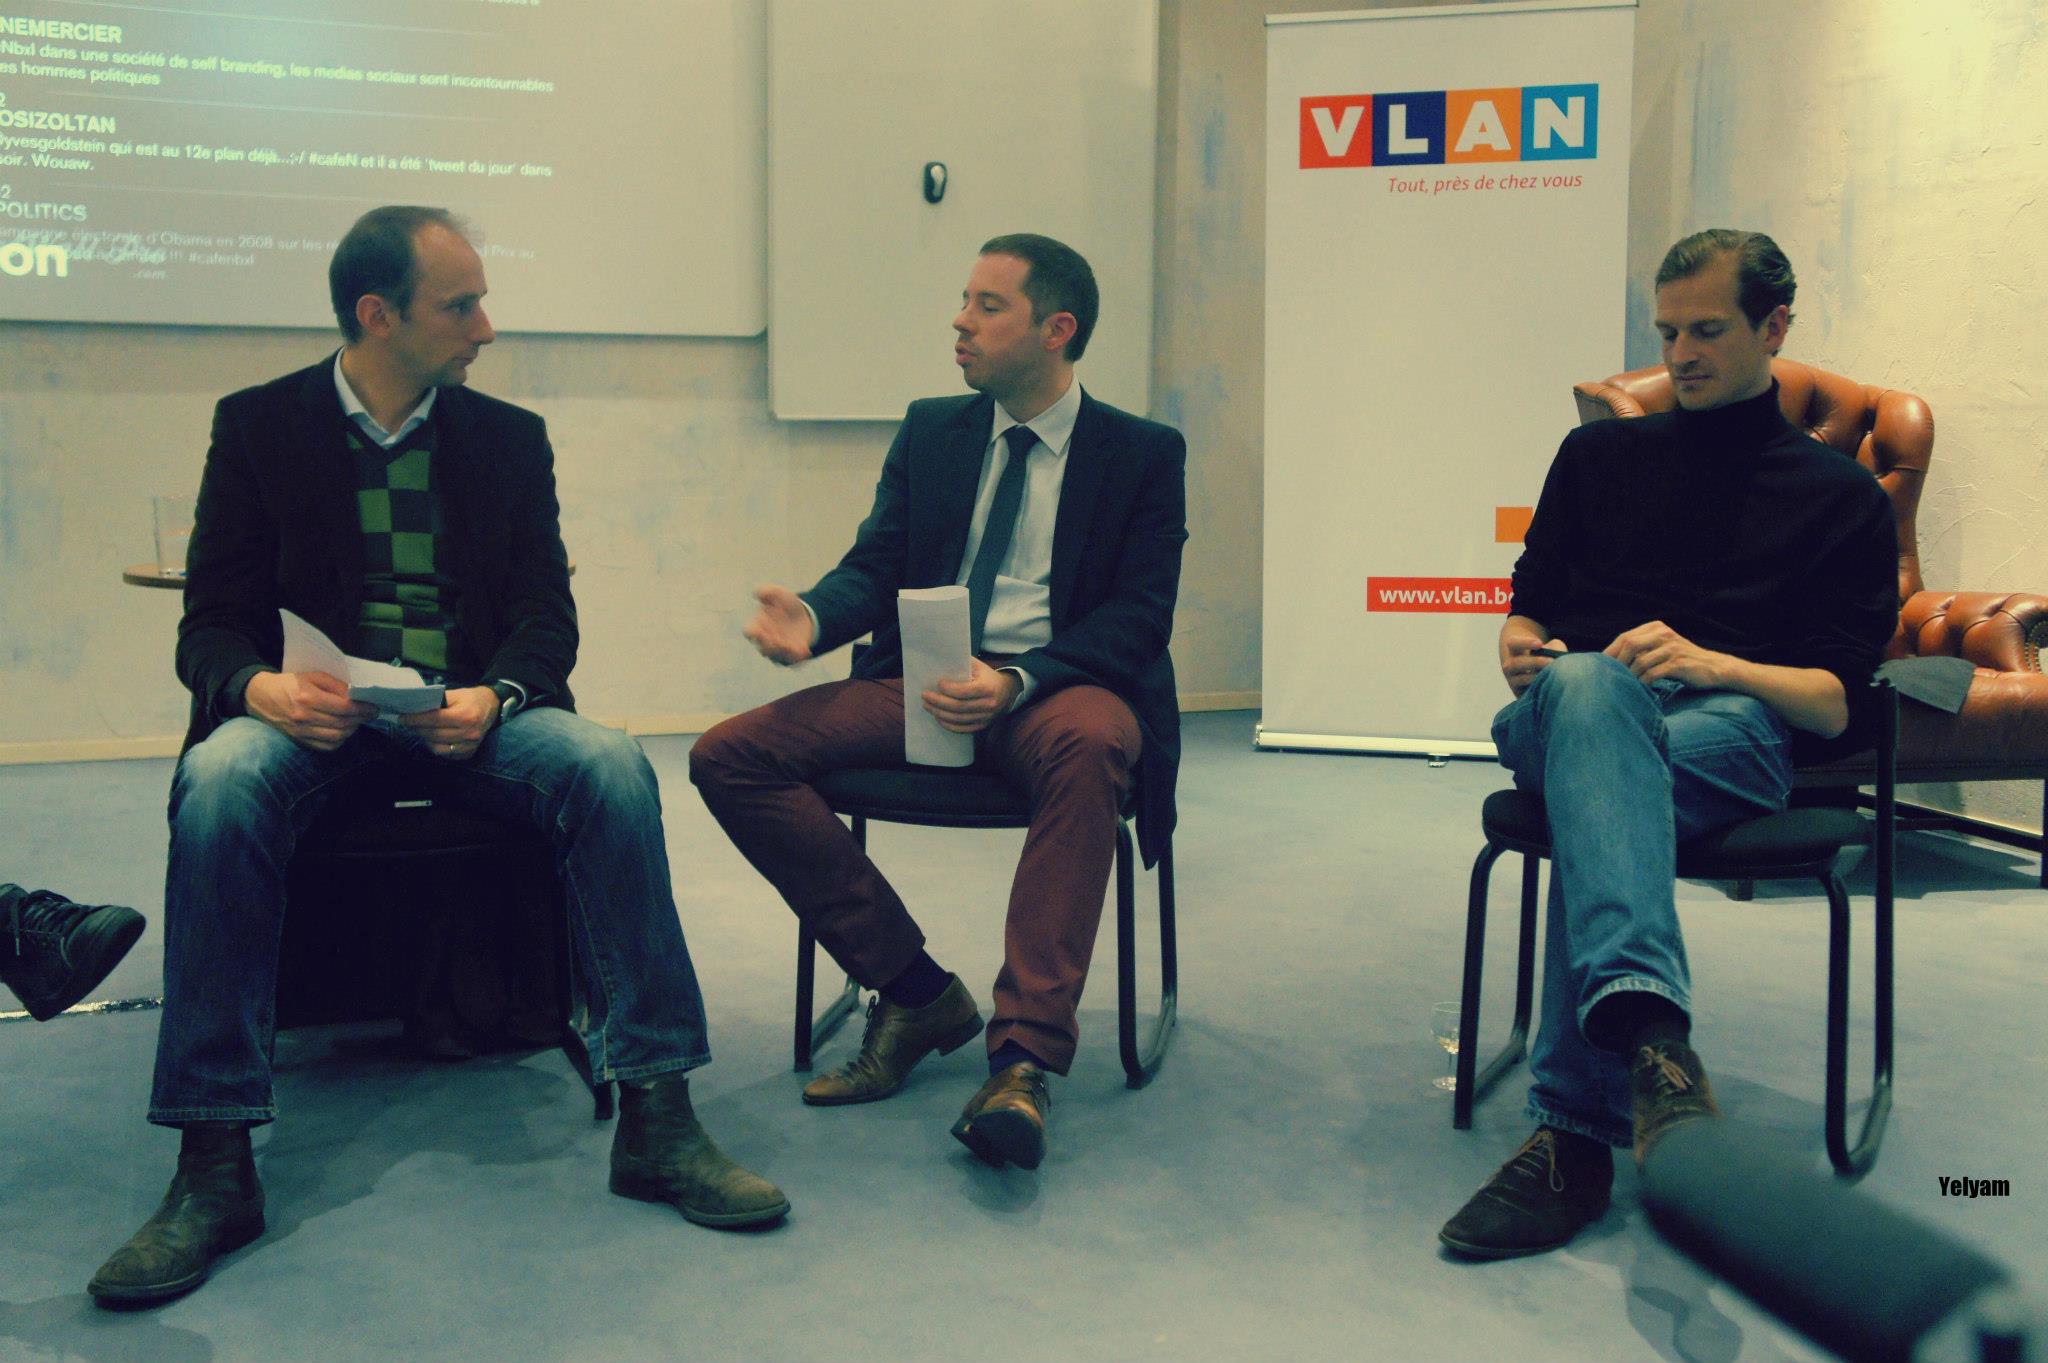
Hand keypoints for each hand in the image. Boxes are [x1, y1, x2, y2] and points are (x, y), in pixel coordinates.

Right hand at [244, 671, 378, 751]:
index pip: (344, 708)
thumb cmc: (288, 683)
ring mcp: (300, 732)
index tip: (374, 707)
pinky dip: (339, 741)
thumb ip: (335, 685)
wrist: (259, 696)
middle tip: (370, 714)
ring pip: (336, 737)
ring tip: (357, 721)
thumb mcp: (312, 676)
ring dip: (352, 730)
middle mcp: (304, 717)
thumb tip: (356, 696)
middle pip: (342, 724)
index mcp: (307, 697)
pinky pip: (326, 747)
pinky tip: (343, 731)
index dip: (362, 709)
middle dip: (360, 719)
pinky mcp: (298, 740)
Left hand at [398, 686, 500, 760]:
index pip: (434, 719)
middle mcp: (469, 733)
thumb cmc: (471, 698)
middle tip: (408, 723)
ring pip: (438, 748)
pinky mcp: (469, 753)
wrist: (493, 706)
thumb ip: (437, 700)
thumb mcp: (456, 693)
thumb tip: (415, 708)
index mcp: (465, 716)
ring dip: (425, 739)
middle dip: (417, 728)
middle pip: (434, 734)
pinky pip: (446, 754)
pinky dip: (437, 747)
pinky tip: (434, 738)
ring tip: (421, 730)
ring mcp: (470, 746)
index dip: (415, 719)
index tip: (402, 718)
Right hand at [743, 584, 813, 664]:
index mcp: (758, 626)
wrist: (806, 616)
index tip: (762, 627)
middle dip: (770, 644)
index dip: (754, 631)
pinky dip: (797, 657)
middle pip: (763, 648)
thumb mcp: (779, 593)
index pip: (749, 632)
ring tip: (792, 646)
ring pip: (776, 657)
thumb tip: (757, 592)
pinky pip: (792, 661)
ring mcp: (777, 651)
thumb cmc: (786, 604)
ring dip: (784, 652)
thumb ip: (768, 591)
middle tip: (778, 639)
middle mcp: (765, 641)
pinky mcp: (790, 657)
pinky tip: (805, 650)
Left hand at [922, 658, 1021, 733]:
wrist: (1008, 692)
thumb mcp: (979, 666)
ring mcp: (986, 718)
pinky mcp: (983, 726)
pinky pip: (962, 729)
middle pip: (958, 707)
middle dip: (938, 702)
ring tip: (927, 706)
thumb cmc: (988, 677)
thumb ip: (962, 663)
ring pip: (958, 719)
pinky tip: (938, 717)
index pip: (964, 691)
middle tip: (925, 696)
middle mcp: (988, 705)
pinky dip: (948, 724)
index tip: (938, 683)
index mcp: (988, 688)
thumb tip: (940, 660)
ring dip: (939, 713)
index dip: (948, 689)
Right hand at [1500, 634, 1563, 695]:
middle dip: (1534, 662)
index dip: (1525, 643)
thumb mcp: (1551, 648)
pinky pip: (1527, 692)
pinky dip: (1538, 688)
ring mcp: (1513, 681)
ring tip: (1550, 674)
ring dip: (1536, 676)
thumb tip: (1557, 657)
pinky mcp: (1521, 694)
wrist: (1542, 677)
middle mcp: (1510, 666)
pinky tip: (1548, 684)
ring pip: (1520, 679)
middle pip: (1515, 663)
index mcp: (1514, 650)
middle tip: (1550, 661)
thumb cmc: (1548, 657)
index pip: (1513, 643)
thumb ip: (1554, 647)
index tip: (1540, 644)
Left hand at [1605, 621, 1730, 686]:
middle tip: (1608, 678)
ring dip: (1629, 676)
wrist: (1714, 668)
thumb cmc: (1681, 662)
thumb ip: (1642, 649)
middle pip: (1629, 644)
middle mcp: (1663, 634)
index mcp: (1656, 628)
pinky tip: (1640, 690)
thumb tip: (1611, 660)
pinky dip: (1643, 683)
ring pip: (1640, 661)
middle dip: (1616, 663)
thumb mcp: (1661, 648)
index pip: (1625, 637)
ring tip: (1624, 687)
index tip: (1599, 667)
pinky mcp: (1679, 663)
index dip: (1610, 652)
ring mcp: (1672, 648)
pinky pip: (1653, 674)